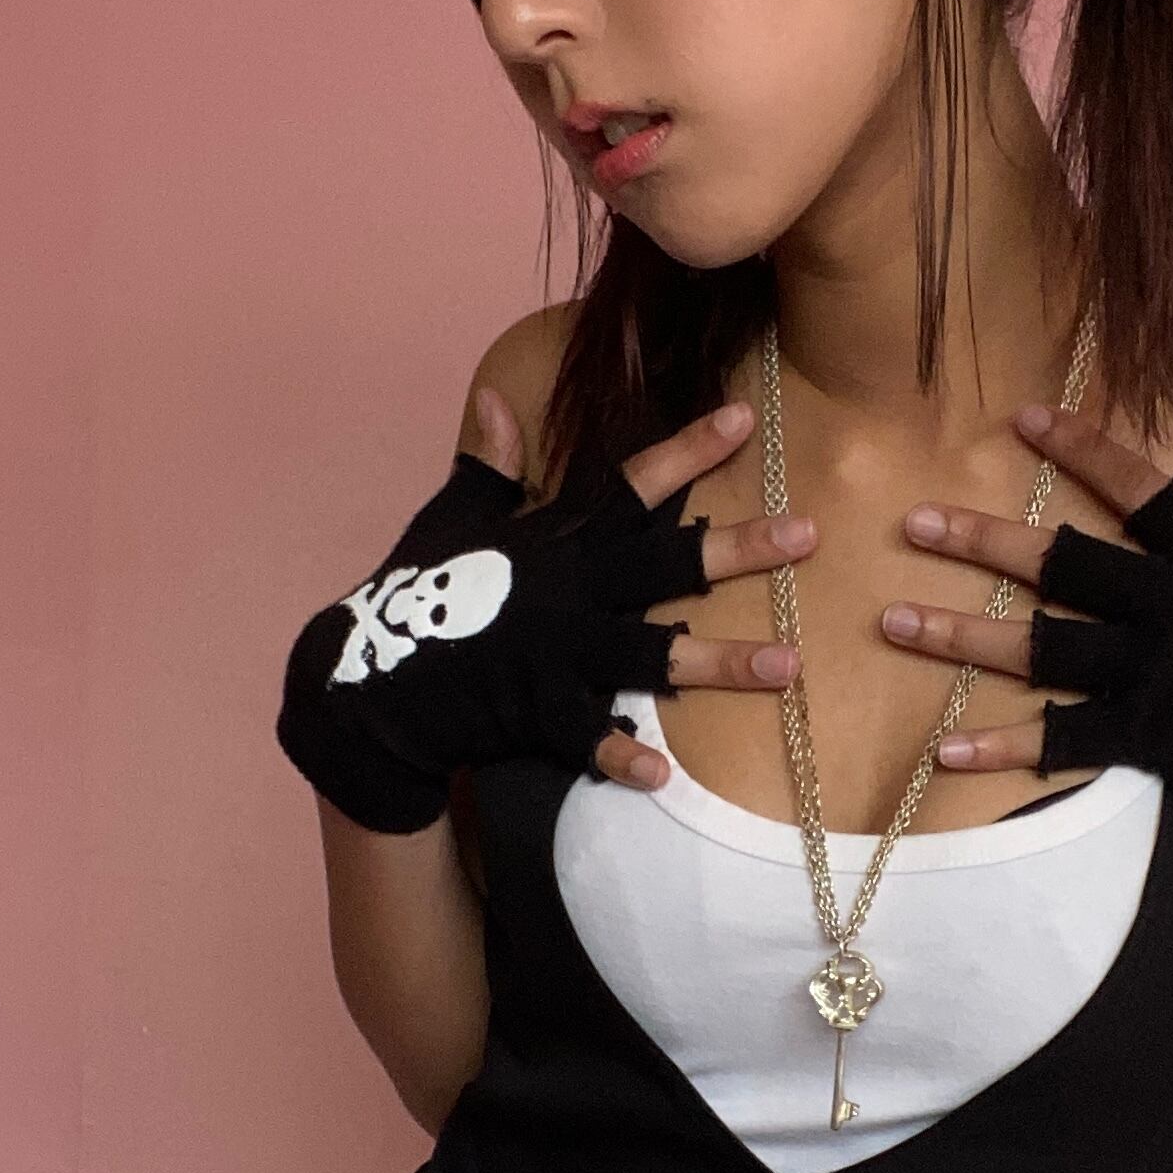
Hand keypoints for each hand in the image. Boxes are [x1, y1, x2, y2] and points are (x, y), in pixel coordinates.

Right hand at [276, 396, 810, 831]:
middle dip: (735, 549)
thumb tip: (496, 400)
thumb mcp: (447, 522)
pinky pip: (588, 738)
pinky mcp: (533, 713)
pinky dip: (620, 754)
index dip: (685, 450)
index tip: (745, 419)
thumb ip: (484, 465)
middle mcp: (561, 591)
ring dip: (720, 662)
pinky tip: (664, 772)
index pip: (627, 484)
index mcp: (548, 540)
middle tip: (808, 535)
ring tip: (788, 666)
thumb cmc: (412, 595)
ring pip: (649, 654)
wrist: (364, 683)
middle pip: (661, 563)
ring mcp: (550, 654)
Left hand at [880, 405, 1172, 920]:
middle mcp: (1171, 605)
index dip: (1082, 446)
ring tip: (890, 619)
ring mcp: (1151, 671)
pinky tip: (940, 748)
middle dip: (980, 539)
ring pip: (1034, 646)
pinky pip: (1056, 740)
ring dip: (957, 633)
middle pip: (1058, 562)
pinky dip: (998, 746)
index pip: (1141, 485)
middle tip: (911, 520)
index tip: (1025, 415)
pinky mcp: (1144, 737)